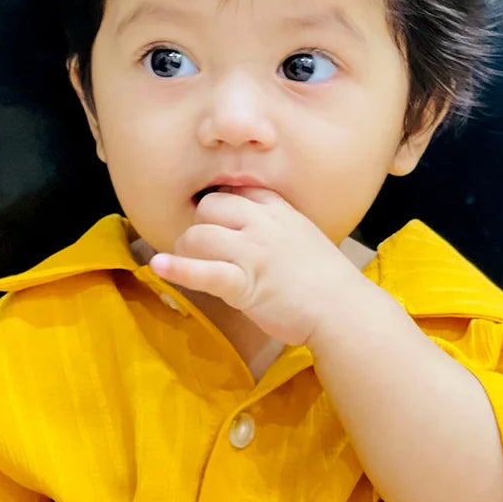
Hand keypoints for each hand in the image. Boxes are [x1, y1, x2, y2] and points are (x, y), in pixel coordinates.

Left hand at [149, 188, 360, 346]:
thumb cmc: (325, 279)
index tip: (214, 223)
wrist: (343, 310)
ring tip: (190, 265)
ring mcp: (253, 252)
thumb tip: (241, 222)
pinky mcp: (244, 284)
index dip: (218, 207)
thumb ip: (273, 223)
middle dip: (199, 227)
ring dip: (186, 250)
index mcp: (277, 209)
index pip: (233, 191)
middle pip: (209, 208)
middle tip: (203, 250)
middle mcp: (263, 224)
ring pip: (199, 235)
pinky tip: (159, 266)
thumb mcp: (301, 234)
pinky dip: (178, 269)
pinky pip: (204, 271)